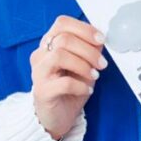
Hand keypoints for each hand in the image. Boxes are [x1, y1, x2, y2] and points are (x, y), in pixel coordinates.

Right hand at [29, 15, 106, 140]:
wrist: (55, 117)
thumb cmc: (69, 89)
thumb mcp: (83, 65)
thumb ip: (89, 49)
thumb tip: (100, 38)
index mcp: (49, 44)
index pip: (62, 23)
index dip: (84, 29)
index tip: (100, 40)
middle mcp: (40, 55)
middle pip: (64, 39)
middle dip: (89, 50)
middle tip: (102, 64)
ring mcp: (39, 73)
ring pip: (60, 56)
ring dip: (83, 65)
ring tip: (94, 76)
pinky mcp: (42, 92)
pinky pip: (64, 83)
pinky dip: (81, 85)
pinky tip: (87, 90)